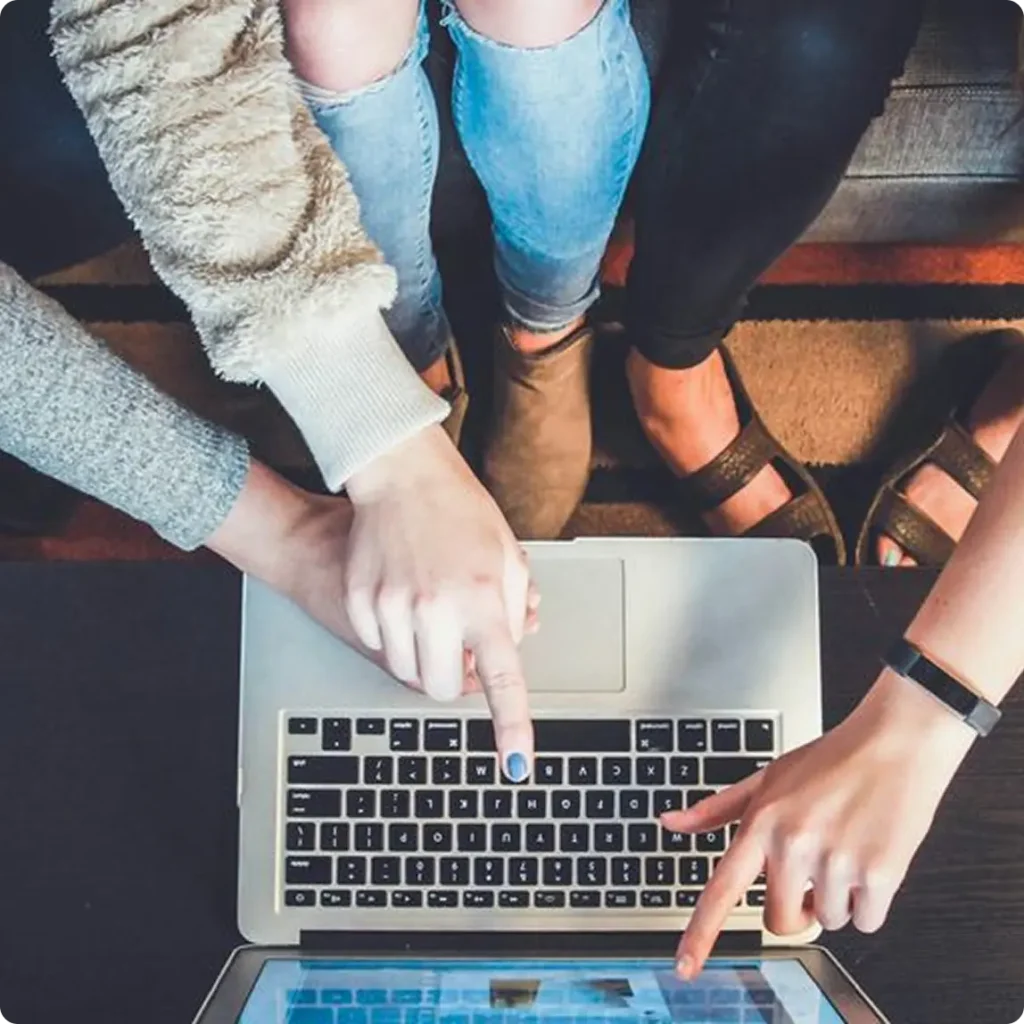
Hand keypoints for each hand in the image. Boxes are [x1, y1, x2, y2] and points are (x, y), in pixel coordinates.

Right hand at [343, 425, 535, 779]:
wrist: (401, 475)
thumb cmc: (460, 511)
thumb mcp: (508, 557)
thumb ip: (514, 612)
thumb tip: (507, 652)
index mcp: (483, 600)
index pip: (502, 679)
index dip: (511, 727)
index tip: (516, 764)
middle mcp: (436, 608)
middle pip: (441, 688)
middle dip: (453, 677)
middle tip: (459, 645)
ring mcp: (392, 606)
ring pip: (406, 671)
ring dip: (423, 656)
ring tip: (431, 610)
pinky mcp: (360, 601)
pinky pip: (378, 645)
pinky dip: (393, 634)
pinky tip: (402, 595)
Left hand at [663, 671, 975, 979]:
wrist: (895, 742)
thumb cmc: (832, 759)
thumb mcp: (767, 777)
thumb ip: (718, 809)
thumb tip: (671, 822)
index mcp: (762, 822)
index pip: (722, 888)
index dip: (701, 934)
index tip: (684, 967)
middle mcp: (793, 844)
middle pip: (781, 920)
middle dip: (798, 907)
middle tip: (814, 872)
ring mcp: (836, 860)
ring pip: (829, 920)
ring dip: (839, 898)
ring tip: (847, 848)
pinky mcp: (879, 873)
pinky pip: (867, 921)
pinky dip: (871, 903)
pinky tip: (872, 858)